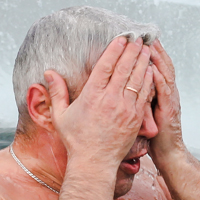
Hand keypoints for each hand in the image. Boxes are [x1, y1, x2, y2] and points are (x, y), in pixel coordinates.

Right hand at [44, 36, 154, 168]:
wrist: (94, 162)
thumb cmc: (76, 140)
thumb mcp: (61, 116)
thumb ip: (57, 92)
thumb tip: (49, 72)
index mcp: (92, 96)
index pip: (105, 66)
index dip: (115, 49)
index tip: (121, 38)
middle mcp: (110, 100)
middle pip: (124, 68)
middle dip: (132, 50)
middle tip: (138, 37)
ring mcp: (125, 109)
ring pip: (137, 79)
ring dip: (142, 61)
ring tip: (147, 48)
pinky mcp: (135, 118)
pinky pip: (144, 94)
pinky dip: (148, 80)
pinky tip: (150, 70)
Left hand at [149, 40, 185, 164]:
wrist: (169, 154)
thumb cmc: (155, 136)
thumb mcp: (145, 113)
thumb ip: (139, 97)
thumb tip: (124, 86)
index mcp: (161, 92)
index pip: (155, 66)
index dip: (150, 52)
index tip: (140, 38)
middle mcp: (167, 93)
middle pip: (162, 65)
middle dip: (154, 49)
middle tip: (145, 33)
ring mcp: (169, 100)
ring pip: (164, 74)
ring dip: (157, 59)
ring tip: (149, 44)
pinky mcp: (168, 111)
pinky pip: (163, 92)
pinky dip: (158, 79)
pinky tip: (152, 68)